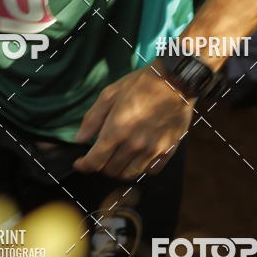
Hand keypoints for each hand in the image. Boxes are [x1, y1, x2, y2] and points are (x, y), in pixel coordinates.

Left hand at [72, 59, 193, 179]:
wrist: (176, 81)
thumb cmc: (141, 84)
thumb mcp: (110, 93)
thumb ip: (92, 118)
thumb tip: (80, 139)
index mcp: (117, 129)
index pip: (95, 161)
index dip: (84, 166)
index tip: (80, 163)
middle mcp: (133, 144)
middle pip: (111, 170)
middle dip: (101, 165)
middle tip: (102, 155)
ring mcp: (152, 150)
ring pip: (129, 174)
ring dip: (120, 169)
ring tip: (118, 157)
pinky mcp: (167, 151)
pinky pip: (150, 171)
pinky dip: (141, 167)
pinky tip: (139, 155)